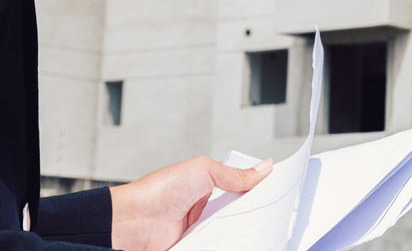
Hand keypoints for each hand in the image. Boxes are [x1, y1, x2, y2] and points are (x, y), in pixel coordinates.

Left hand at [109, 154, 272, 250]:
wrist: (135, 221)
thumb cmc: (162, 188)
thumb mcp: (203, 171)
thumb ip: (234, 175)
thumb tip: (264, 168)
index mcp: (207, 185)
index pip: (239, 190)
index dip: (256, 193)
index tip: (276, 195)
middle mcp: (204, 209)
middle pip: (237, 215)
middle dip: (250, 217)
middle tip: (271, 220)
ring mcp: (199, 231)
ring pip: (228, 234)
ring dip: (238, 233)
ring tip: (260, 234)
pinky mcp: (194, 247)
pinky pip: (217, 247)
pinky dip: (226, 245)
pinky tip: (238, 243)